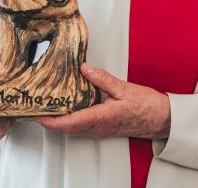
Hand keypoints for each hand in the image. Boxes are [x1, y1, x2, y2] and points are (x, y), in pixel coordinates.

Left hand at [37, 64, 170, 138]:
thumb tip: (84, 69)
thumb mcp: (125, 88)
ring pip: (72, 128)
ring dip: (58, 120)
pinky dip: (70, 119)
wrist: (162, 120)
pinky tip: (68, 108)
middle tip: (35, 106)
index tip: (35, 113)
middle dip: (48, 119)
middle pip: (65, 128)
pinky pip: (81, 126)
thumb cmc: (148, 107)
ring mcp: (100, 130)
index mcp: (101, 118)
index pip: (68, 123)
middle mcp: (98, 127)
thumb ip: (102, 79)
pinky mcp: (103, 128)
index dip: (49, 120)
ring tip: (47, 106)